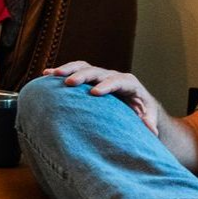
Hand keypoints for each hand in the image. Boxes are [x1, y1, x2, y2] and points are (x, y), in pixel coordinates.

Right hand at [44, 61, 159, 134]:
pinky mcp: (90, 78)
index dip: (107, 85)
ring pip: (84, 67)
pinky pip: (75, 71)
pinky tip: (46, 74)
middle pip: (98, 72)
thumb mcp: (148, 117)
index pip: (118, 81)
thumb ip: (148, 123)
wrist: (136, 103)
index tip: (94, 93)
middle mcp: (113, 76)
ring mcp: (100, 75)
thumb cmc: (142, 111)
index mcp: (128, 84)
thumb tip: (151, 131)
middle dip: (83, 76)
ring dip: (68, 69)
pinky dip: (61, 72)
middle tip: (69, 83)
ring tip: (52, 74)